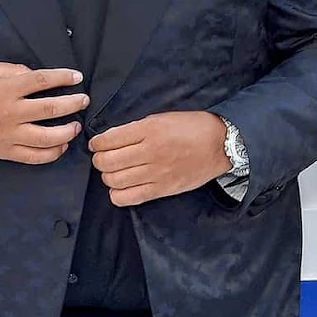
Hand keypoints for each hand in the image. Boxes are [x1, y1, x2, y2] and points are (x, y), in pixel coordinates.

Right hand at [0, 62, 88, 163]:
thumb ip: (11, 70)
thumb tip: (33, 75)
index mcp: (5, 89)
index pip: (42, 81)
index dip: (63, 78)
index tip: (76, 77)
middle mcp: (10, 113)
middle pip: (51, 109)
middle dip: (72, 104)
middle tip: (83, 100)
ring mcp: (9, 135)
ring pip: (47, 138)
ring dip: (67, 132)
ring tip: (75, 126)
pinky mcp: (5, 152)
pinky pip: (34, 157)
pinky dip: (52, 153)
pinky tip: (61, 146)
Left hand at [89, 111, 227, 205]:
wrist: (219, 144)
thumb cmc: (191, 127)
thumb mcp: (161, 118)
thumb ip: (136, 129)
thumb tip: (111, 139)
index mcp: (148, 130)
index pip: (108, 140)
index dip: (96, 143)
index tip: (96, 144)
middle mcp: (150, 152)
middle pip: (107, 162)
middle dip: (99, 160)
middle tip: (103, 158)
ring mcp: (156, 173)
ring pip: (114, 181)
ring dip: (107, 176)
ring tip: (113, 172)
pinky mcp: (162, 190)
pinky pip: (129, 198)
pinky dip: (117, 194)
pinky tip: (121, 187)